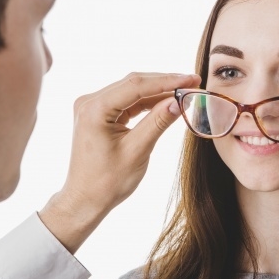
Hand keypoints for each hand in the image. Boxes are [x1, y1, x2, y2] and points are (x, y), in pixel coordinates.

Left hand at [40, 72, 200, 252]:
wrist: (85, 200)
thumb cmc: (107, 182)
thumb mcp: (138, 151)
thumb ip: (158, 122)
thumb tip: (180, 101)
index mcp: (94, 110)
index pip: (136, 86)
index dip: (167, 81)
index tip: (192, 79)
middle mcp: (89, 102)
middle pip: (133, 84)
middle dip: (165, 83)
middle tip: (193, 82)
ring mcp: (92, 106)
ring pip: (132, 90)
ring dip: (158, 91)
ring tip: (185, 92)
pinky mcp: (98, 113)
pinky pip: (127, 101)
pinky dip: (147, 102)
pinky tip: (167, 102)